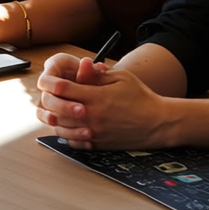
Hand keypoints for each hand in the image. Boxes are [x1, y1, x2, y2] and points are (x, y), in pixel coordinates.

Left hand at [34, 51, 173, 148]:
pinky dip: (66, 134)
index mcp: (95, 96)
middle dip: (51, 101)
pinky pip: (72, 142)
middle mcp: (91, 116)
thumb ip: (97, 74)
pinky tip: (69, 126)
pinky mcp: (98, 144)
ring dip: (56, 118)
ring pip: (61, 127)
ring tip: (58, 110)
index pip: (61, 88)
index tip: (51, 81)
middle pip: (56, 109)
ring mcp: (94, 132)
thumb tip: (82, 65)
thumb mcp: (121, 77)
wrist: (158, 122)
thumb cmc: (141, 97)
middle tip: (51, 96)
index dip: (52, 83)